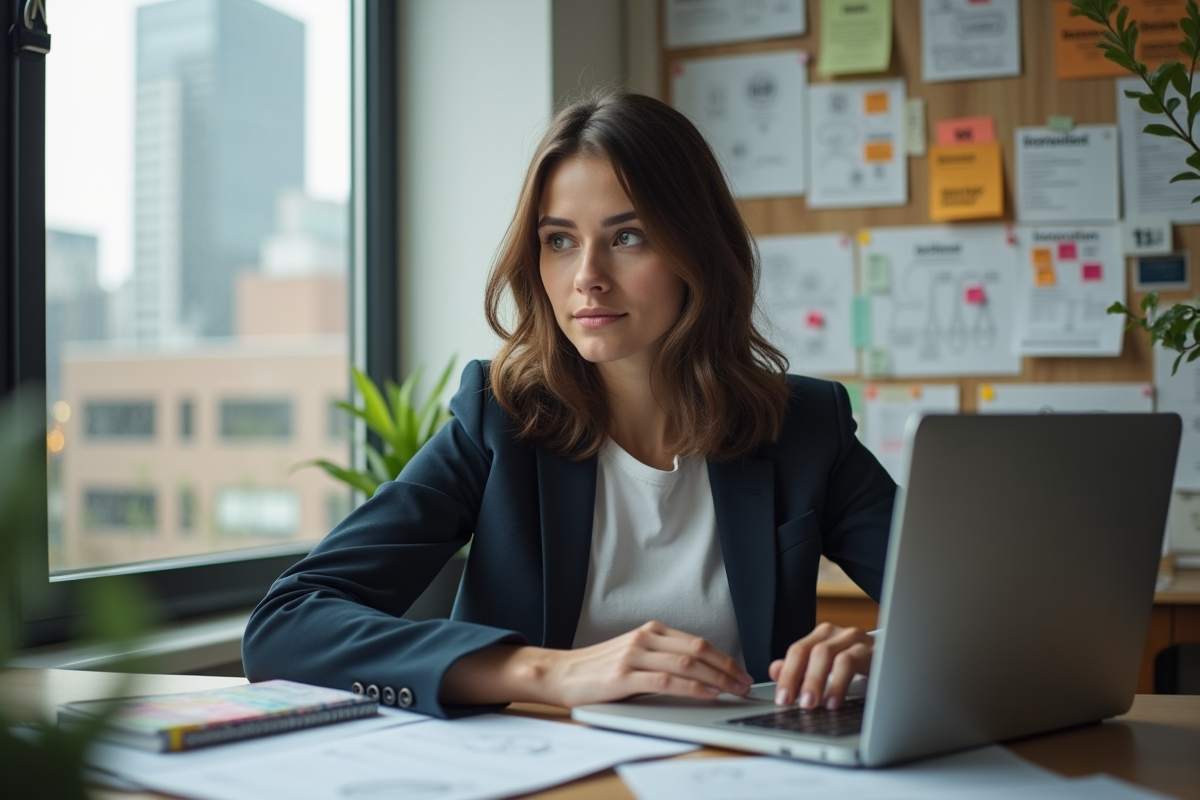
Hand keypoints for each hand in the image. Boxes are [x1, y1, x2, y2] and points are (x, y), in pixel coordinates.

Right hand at [543, 621, 753, 706]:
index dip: (725, 658)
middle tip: (745, 684)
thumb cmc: (598, 669)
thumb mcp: (634, 656)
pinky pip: (666, 681)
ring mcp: (633, 656)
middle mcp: (644, 639)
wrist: (560, 673)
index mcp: (650, 631)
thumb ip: (662, 659)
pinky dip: (691, 687)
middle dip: (727, 668)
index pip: (698, 642)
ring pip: (686, 663)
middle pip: (698, 649)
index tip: (741, 672)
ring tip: (733, 690)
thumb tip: (701, 674)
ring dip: (716, 678)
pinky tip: (707, 693)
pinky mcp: (623, 676)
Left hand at [768, 622, 872, 710]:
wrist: (897, 658)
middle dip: (800, 679)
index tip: (781, 699)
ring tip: (813, 705)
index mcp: (823, 636)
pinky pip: (854, 662)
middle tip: (796, 704)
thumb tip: (774, 669)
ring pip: (832, 656)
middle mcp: (838, 634)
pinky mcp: (875, 651)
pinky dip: (841, 683)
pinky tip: (835, 701)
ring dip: (819, 682)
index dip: (787, 675)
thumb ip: (801, 668)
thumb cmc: (859, 663)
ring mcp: (857, 640)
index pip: (798, 651)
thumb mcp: (828, 666)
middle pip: (812, 651)